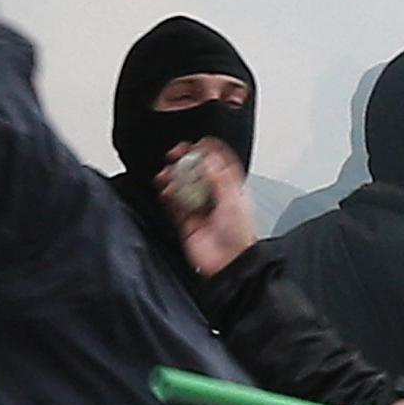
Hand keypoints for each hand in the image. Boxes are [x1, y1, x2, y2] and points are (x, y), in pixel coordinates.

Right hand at [160, 141, 257, 274]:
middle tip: (177, 152)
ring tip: (167, 170)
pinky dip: (167, 194)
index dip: (210, 151)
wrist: (229, 263)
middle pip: (198, 172)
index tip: (199, 142)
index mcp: (230, 190)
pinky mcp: (186, 221)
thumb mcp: (233, 200)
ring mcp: (199, 208)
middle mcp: (214, 197)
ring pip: (183, 185)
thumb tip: (208, 159)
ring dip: (174, 175)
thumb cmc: (239, 236)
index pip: (220, 164)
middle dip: (187, 160)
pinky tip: (164, 187)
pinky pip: (174, 204)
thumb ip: (219, 179)